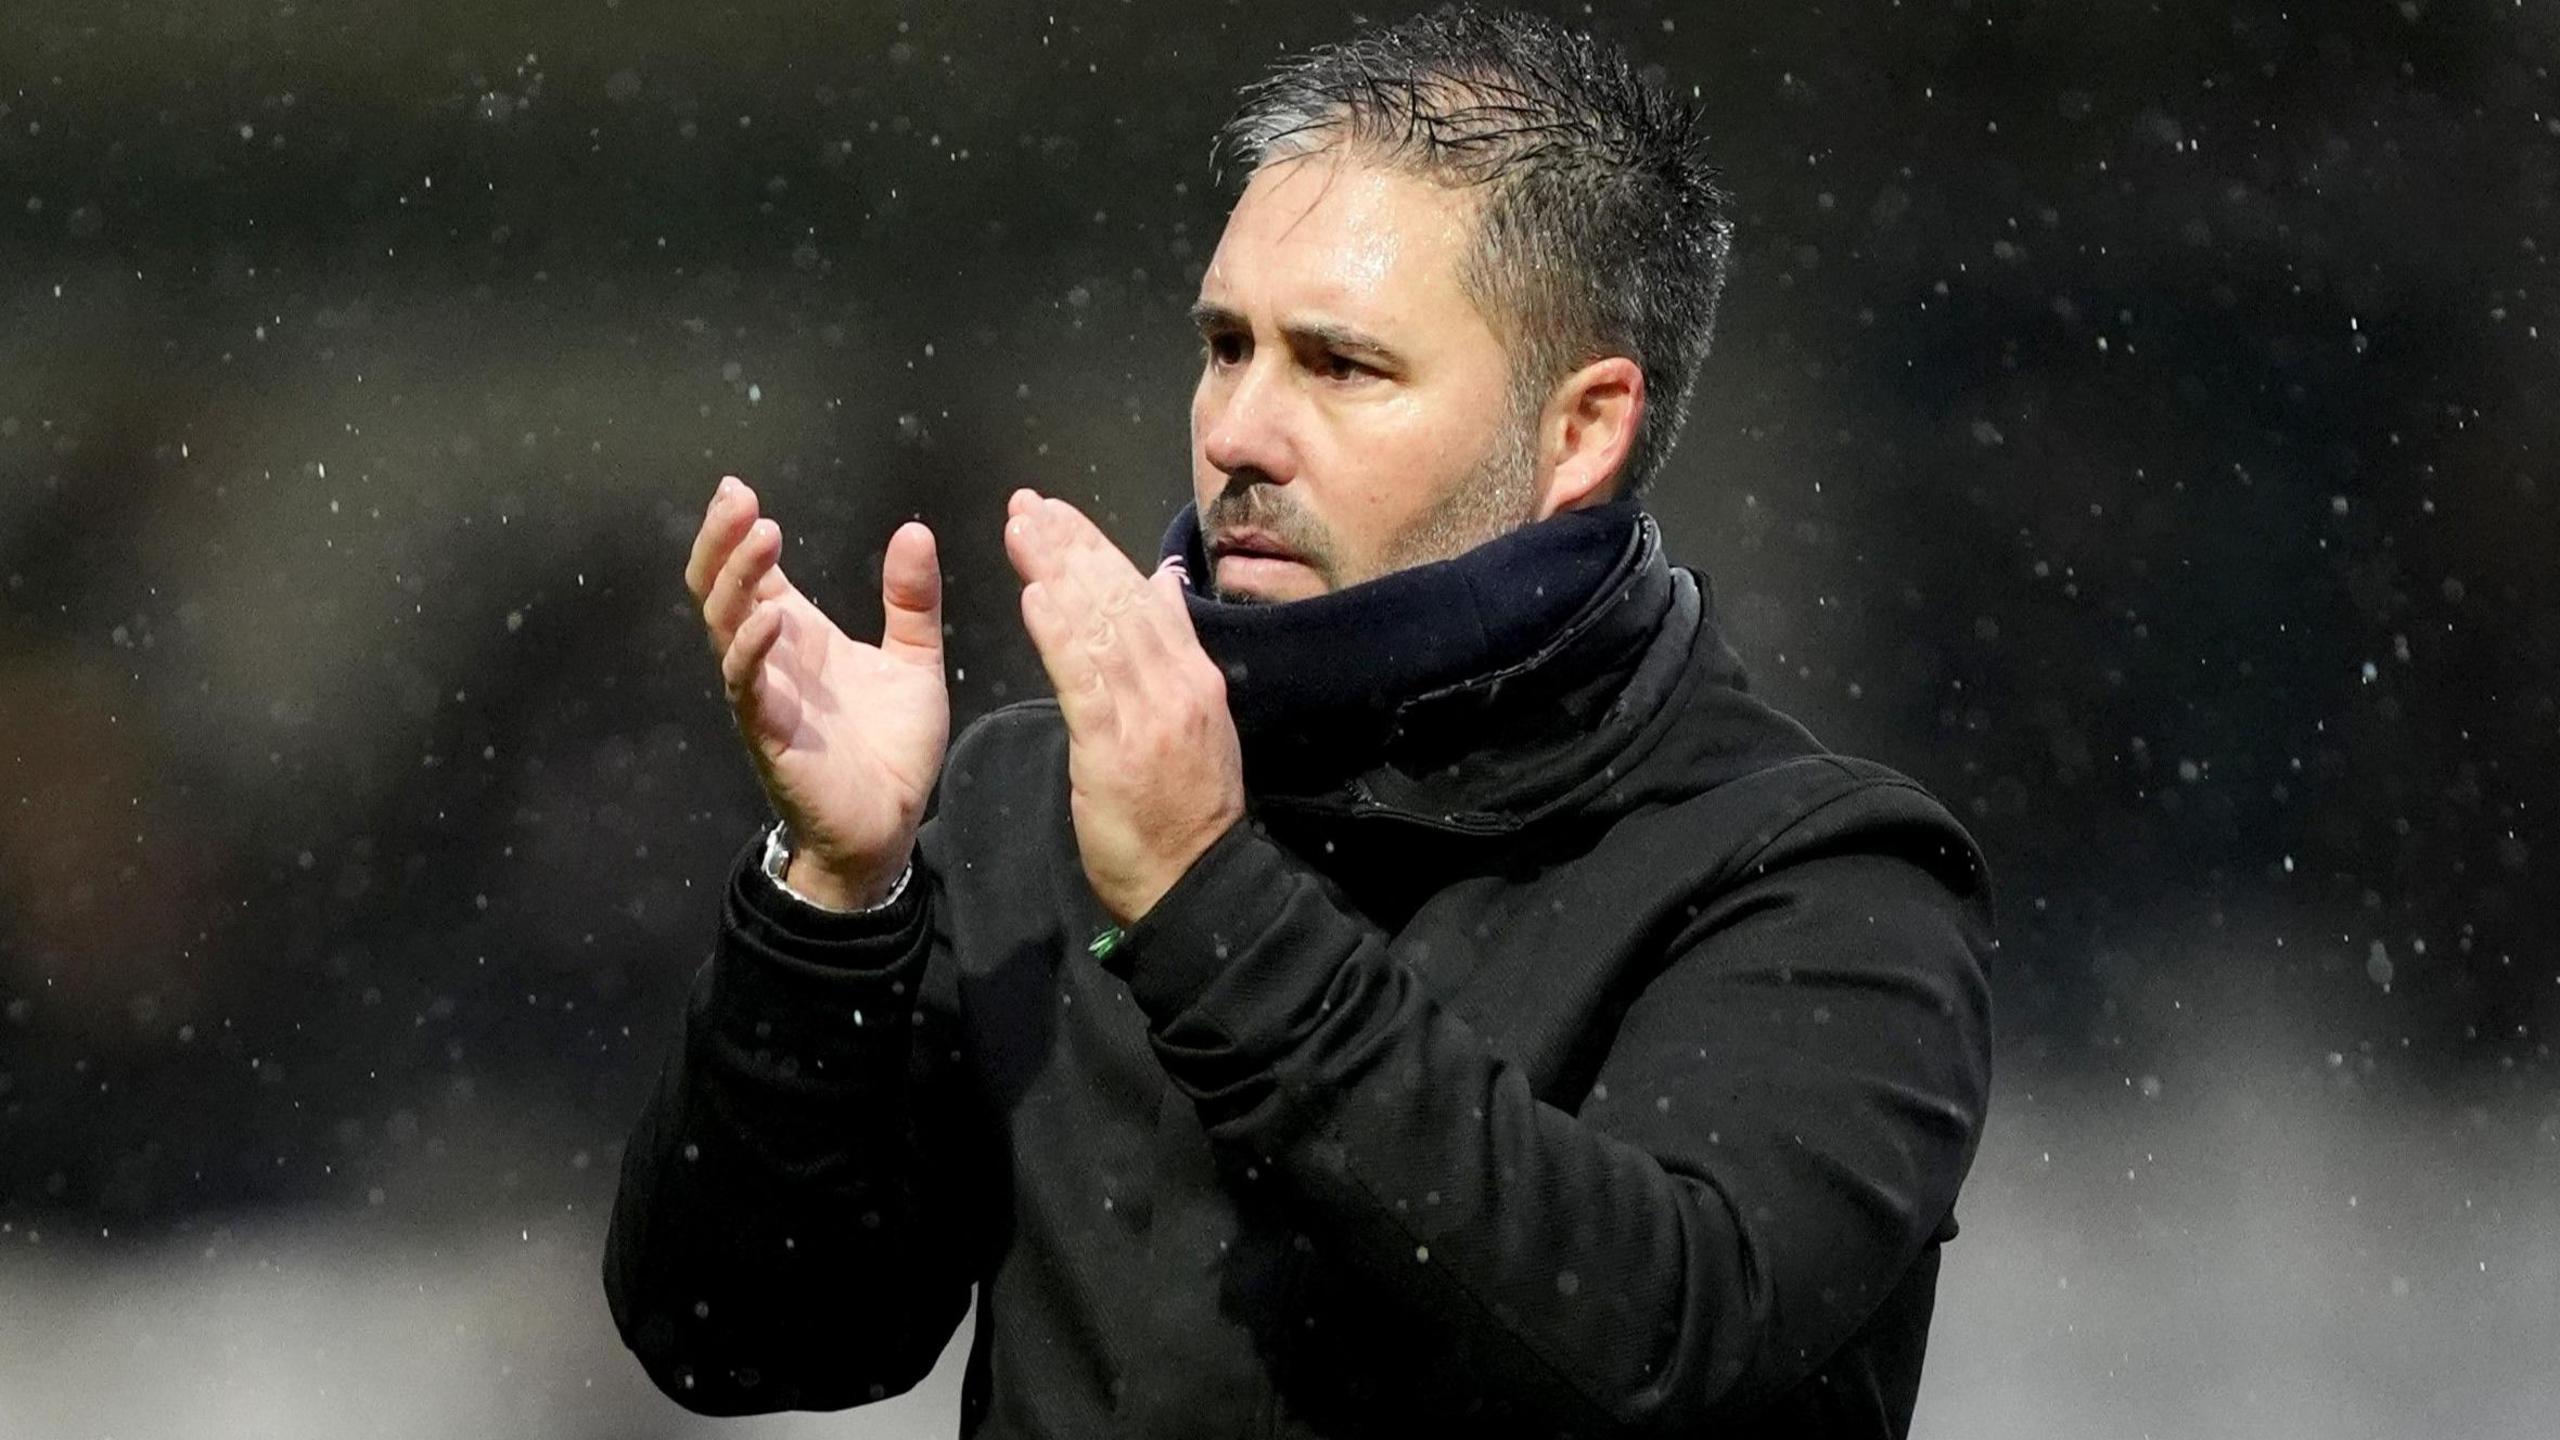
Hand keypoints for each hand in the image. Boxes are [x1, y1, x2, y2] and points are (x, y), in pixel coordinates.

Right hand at [685, 475, 947, 908]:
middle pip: (720, 588)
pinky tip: (768, 616)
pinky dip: (751, 648)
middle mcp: (770, 658)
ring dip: (737, 578)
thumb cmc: (891, 750)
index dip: (737, 531)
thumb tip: (915, 531)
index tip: (739, 487)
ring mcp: (763, 695)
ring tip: (761, 535)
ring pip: (724, 626)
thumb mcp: (913, 661)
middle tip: (736, 498)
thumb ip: (911, 600)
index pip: (751, 572)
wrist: (890, 825)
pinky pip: (747, 685)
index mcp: (798, 637)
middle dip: (721, 541)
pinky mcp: (769, 734)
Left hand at [1000, 489, 1244, 926]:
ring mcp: (1150, 712)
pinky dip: (1059, 632)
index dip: (1098, 550)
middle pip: (1118, 598)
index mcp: (1193, 677)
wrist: (1198, 884)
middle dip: (1071, 545)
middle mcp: (1177, 683)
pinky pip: (1084, 678)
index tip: (1061, 514)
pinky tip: (1034, 595)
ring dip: (1057, 571)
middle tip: (1028, 504)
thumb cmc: (1186, 813)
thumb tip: (1161, 586)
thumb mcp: (1195, 723)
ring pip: (1100, 625)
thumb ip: (1174, 654)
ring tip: (1022, 529)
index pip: (1143, 597)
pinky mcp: (1116, 746)